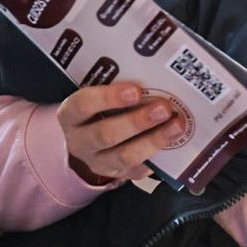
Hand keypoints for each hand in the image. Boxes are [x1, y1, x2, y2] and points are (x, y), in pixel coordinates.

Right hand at [56, 83, 190, 184]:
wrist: (88, 139)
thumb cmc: (98, 108)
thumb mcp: (97, 94)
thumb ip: (118, 86)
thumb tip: (154, 71)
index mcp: (70, 115)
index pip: (83, 105)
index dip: (108, 98)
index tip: (136, 90)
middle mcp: (80, 141)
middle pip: (105, 134)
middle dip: (137, 122)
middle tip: (163, 108)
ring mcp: (98, 162)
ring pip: (124, 156)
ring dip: (153, 140)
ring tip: (176, 126)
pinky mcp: (116, 175)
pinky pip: (138, 171)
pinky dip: (158, 158)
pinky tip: (176, 145)